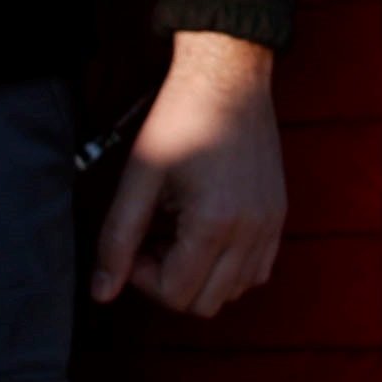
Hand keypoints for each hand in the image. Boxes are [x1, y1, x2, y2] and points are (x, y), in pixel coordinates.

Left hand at [90, 31, 286, 317]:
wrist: (228, 78)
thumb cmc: (181, 119)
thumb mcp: (139, 178)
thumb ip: (118, 240)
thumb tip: (102, 293)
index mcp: (213, 222)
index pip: (176, 294)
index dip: (142, 278)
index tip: (135, 241)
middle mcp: (251, 230)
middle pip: (207, 304)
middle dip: (171, 283)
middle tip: (155, 242)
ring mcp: (271, 223)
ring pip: (236, 291)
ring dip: (202, 276)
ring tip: (181, 235)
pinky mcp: (279, 213)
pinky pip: (259, 269)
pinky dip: (231, 267)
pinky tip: (209, 234)